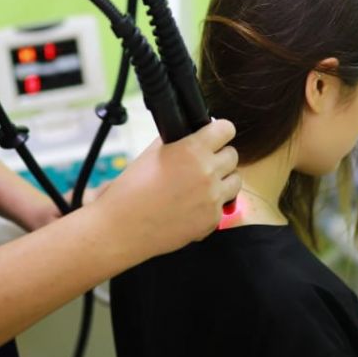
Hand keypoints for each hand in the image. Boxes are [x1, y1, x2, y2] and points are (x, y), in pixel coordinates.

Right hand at [93, 118, 238, 257]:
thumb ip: (177, 142)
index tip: (216, 136)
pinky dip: (211, 205)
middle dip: (220, 157)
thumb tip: (191, 134)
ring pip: (236, 180)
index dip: (220, 131)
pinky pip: (223, 206)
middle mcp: (207, 172)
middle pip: (233, 155)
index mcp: (192, 150)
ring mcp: (213, 198)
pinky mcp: (213, 220)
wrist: (122, 227)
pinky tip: (191, 207)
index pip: (226, 129)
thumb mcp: (152, 154)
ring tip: (203, 186)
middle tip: (204, 163)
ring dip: (223, 180)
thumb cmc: (131, 190)